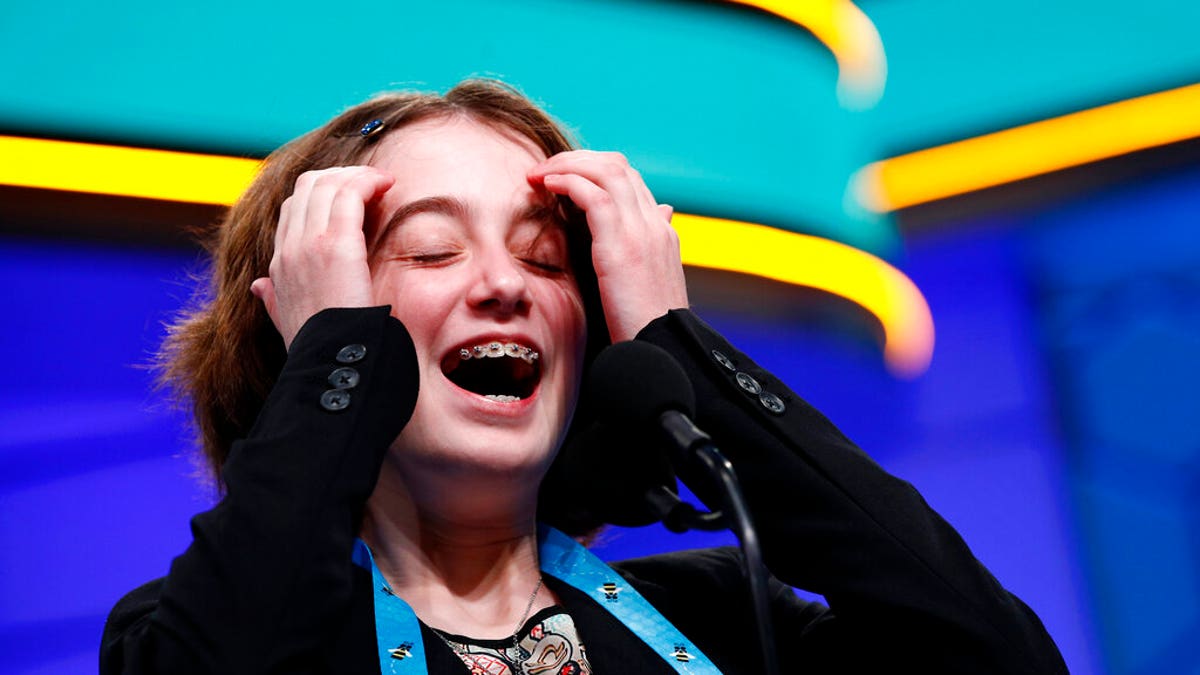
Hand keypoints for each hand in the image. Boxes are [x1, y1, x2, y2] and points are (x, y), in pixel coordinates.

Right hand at [250, 166, 394, 348]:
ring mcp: (309, 244)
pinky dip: (368, 181)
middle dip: (340, 176)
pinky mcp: (335, 244)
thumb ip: (274, 301)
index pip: (293, 209)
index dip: (323, 194)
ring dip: (357, 175)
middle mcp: (289, 249)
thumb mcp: (289, 324)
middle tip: (371, 183)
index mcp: (279, 265)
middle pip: (307, 187)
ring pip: (326, 183)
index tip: (353, 198)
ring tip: (381, 182)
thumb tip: (259, 286)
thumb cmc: (322, 350)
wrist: (331, 366)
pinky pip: (349, 193)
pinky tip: (386, 186)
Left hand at [528, 151, 687, 341]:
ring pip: (606, 170)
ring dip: (567, 164)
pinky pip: (592, 192)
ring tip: (540, 174)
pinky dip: (567, 180)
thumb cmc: (646, 327)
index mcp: (661, 232)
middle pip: (618, 166)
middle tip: (546, 170)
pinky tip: (547, 186)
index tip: (564, 181)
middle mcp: (655, 223)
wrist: (661, 350)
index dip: (594, 172)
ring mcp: (641, 230)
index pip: (630, 182)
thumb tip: (654, 221)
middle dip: (578, 160)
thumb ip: (643, 252)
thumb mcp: (647, 284)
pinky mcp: (621, 243)